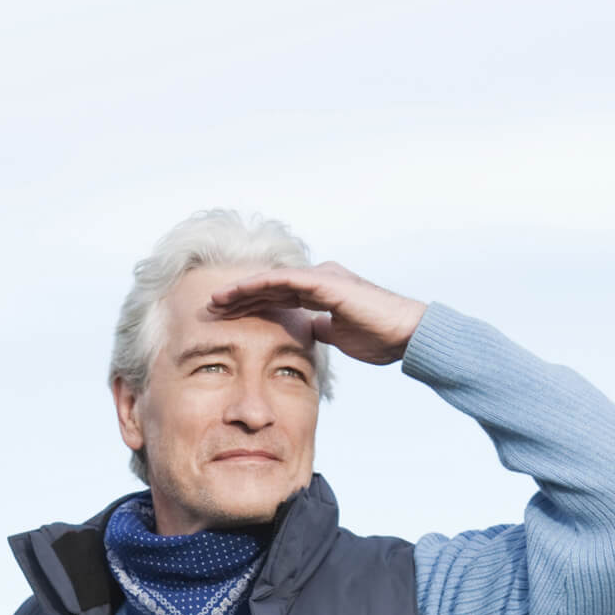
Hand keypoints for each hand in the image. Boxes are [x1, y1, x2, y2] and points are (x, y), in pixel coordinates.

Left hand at [205, 262, 426, 365]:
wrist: (405, 334)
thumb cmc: (380, 337)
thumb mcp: (339, 336)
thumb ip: (321, 328)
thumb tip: (308, 331)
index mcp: (321, 292)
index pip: (277, 297)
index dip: (250, 306)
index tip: (224, 318)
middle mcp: (318, 279)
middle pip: (269, 287)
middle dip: (238, 297)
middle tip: (209, 307)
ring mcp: (321, 277)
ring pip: (271, 280)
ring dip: (241, 290)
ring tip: (215, 300)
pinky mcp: (324, 282)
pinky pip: (284, 280)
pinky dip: (259, 285)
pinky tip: (238, 292)